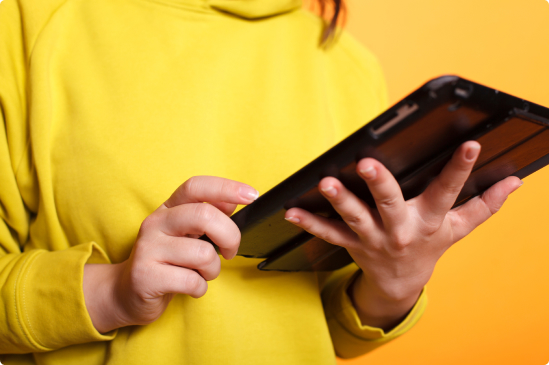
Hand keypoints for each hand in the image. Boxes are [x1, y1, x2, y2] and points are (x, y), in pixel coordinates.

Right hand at [83, 176, 258, 332]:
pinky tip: (190, 286)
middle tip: (230, 251)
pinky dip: (200, 288)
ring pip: (203, 254)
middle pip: (204, 215)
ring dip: (213, 269)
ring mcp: (148, 249)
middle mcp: (155, 223)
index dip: (226, 188)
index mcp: (168, 208)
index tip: (251, 195)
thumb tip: (231, 201)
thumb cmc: (164, 260)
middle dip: (229, 236)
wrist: (126, 293)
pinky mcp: (146, 276)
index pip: (196, 186)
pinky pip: (191, 281)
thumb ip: (207, 216)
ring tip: (202, 273)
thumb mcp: (185, 234)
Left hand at [284, 141, 521, 329]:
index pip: (448, 191)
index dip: (460, 168)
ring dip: (340, 200)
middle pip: (390, 202)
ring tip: (326, 183)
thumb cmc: (430, 246)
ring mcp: (373, 237)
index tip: (469, 144)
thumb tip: (516, 183)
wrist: (401, 281)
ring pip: (355, 216)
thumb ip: (485, 205)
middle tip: (367, 163)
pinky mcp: (351, 244)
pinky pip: (328, 233)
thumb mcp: (458, 228)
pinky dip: (310, 222)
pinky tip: (292, 210)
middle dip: (380, 183)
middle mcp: (400, 228)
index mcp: (428, 219)